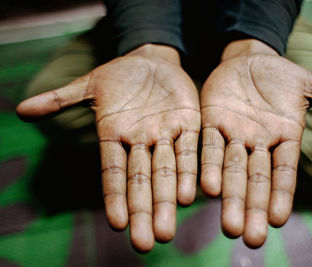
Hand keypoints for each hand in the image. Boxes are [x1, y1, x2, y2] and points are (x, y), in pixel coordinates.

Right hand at [16, 44, 200, 251]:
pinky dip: (191, 171)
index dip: (115, 197)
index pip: (114, 172)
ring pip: (167, 171)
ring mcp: (165, 134)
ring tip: (167, 230)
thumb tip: (22, 110)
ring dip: (168, 200)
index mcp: (114, 136)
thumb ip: (61, 99)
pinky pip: (190, 148)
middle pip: (142, 181)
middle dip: (144, 211)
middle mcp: (140, 142)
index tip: (118, 225)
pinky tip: (192, 194)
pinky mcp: (188, 123)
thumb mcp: (89, 84)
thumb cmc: (118, 76)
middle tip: (146, 243)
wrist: (151, 60)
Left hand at [200, 39, 311, 247]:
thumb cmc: (280, 75)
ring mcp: (235, 133)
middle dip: (253, 208)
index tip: (277, 222)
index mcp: (283, 137)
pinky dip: (209, 166)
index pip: (283, 172)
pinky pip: (210, 146)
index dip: (281, 196)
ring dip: (229, 197)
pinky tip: (207, 188)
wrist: (248, 59)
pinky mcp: (213, 121)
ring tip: (229, 227)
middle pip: (256, 180)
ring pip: (231, 169)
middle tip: (250, 239)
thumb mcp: (309, 85)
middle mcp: (259, 143)